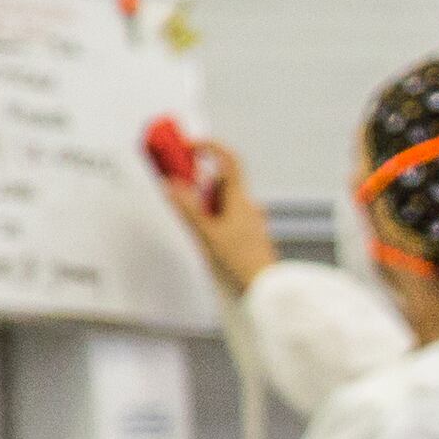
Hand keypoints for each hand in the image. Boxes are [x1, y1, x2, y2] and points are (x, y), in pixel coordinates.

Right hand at [158, 136, 274, 294]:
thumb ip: (187, 208)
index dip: (210, 147)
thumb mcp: (206, 235)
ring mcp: (249, 221)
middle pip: (219, 183)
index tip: (189, 146)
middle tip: (179, 195)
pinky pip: (225, 218)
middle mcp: (248, 207)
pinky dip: (211, 220)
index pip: (229, 160)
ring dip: (204, 207)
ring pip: (221, 202)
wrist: (266, 292)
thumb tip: (171, 184)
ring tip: (197, 230)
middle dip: (197, 186)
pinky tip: (206, 240)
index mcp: (240, 200)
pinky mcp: (248, 235)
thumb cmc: (242, 265)